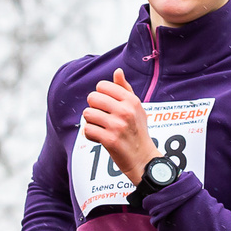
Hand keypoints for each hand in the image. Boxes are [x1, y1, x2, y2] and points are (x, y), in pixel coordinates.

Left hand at [81, 67, 153, 181]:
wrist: (143, 159)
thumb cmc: (138, 131)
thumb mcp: (136, 108)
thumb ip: (125, 89)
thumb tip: (117, 71)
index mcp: (131, 100)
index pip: (102, 86)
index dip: (100, 96)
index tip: (106, 107)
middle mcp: (125, 111)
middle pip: (92, 98)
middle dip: (94, 108)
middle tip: (103, 118)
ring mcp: (117, 125)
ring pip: (87, 114)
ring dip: (91, 122)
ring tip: (101, 129)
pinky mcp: (110, 140)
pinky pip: (88, 130)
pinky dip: (90, 135)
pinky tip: (99, 139)